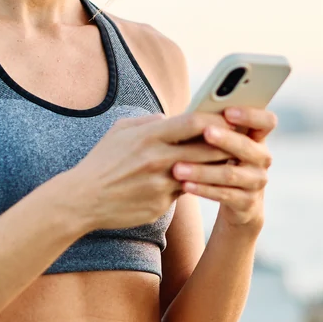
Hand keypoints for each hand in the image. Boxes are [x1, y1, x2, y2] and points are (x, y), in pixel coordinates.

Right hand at [66, 112, 237, 232]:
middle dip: (227, 144)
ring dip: (218, 167)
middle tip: (240, 141)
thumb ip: (149, 122)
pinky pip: (185, 191)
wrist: (82, 199)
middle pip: (208, 148)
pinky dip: (195, 185)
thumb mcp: (121, 131)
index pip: (195, 122)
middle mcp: (158, 158)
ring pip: (202, 172)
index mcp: (149, 135)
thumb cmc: (102, 161)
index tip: (228, 118)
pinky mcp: (161, 204)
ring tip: (229, 161)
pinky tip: (203, 182)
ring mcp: (160, 183)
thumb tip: (172, 117)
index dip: (217, 119)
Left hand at [170, 106, 275, 230]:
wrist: (236, 201)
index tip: (228, 111)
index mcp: (257, 137)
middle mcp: (262, 158)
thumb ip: (214, 127)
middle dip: (226, 139)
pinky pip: (224, 195)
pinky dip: (203, 189)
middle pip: (248, 146)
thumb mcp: (222, 143)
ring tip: (178, 168)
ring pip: (230, 174)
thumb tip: (190, 113)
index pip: (266, 121)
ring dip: (203, 170)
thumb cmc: (221, 159)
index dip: (251, 115)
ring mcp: (257, 181)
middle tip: (205, 132)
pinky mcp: (247, 202)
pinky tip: (185, 185)